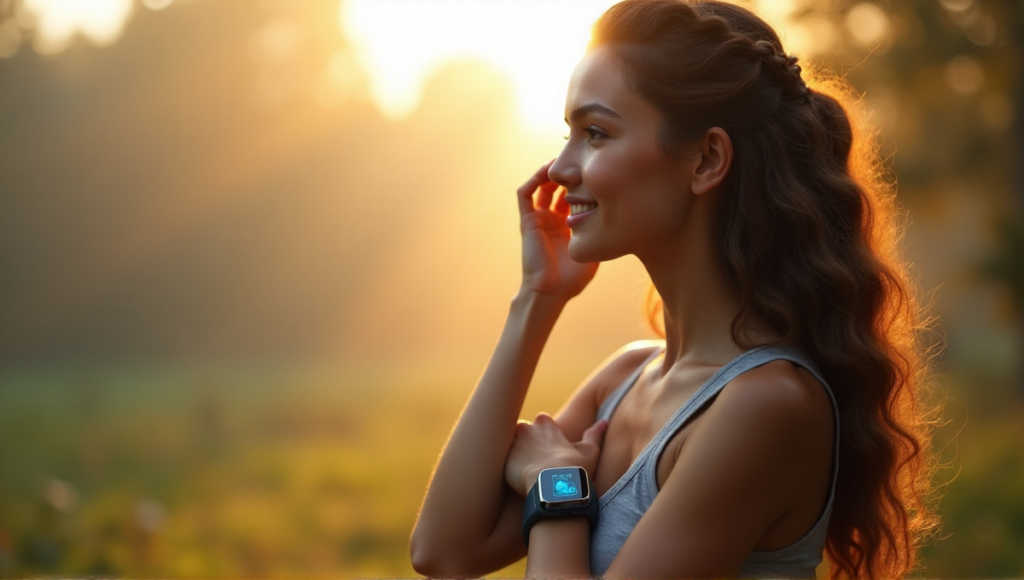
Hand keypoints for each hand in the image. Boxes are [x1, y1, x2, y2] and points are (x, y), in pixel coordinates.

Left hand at [504, 412, 607, 496]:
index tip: (546, 452)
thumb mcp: (589, 451)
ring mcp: (511, 443)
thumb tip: (604, 422)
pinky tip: (512, 480)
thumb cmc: (575, 468)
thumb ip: (595, 434)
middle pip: (521, 433)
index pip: (539, 424)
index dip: (543, 439)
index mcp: (545, 423)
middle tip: (532, 464)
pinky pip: (499, 461)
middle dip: (525, 445)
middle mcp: (525, 427)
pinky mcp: (501, 459)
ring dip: (514, 456)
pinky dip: (505, 468)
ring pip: (508, 446)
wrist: (556, 485)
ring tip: (520, 473)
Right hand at [516, 161, 598, 301]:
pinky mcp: (527, 221)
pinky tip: (548, 171)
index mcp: (567, 227)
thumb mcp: (594, 250)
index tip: (596, 172)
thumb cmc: (571, 279)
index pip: (573, 197)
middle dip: (568, 175)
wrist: (550, 291)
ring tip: (563, 161)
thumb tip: (620, 219)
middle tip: (580, 160)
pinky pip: (525, 194)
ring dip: (550, 173)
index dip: (582, 184)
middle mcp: (552, 221)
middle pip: (557, 189)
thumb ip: (601, 234)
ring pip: (540, 187)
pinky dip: (534, 180)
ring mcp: (538, 220)